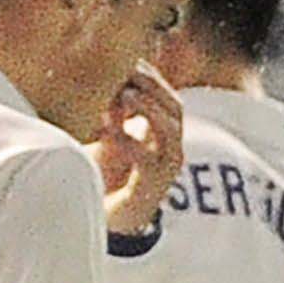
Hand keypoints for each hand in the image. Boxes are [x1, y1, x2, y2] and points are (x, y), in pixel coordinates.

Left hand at [89, 63, 185, 238]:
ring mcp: (166, 168)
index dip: (152, 77)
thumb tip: (109, 85)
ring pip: (170, 129)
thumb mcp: (109, 139)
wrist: (110, 222)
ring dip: (148, 108)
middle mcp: (171, 148)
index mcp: (163, 134)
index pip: (167, 96)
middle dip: (153, 86)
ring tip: (125, 94)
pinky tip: (108, 129)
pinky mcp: (152, 186)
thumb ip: (113, 116)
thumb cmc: (109, 178)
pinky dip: (128, 140)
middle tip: (128, 71)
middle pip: (175, 106)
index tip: (130, 60)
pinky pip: (147, 158)